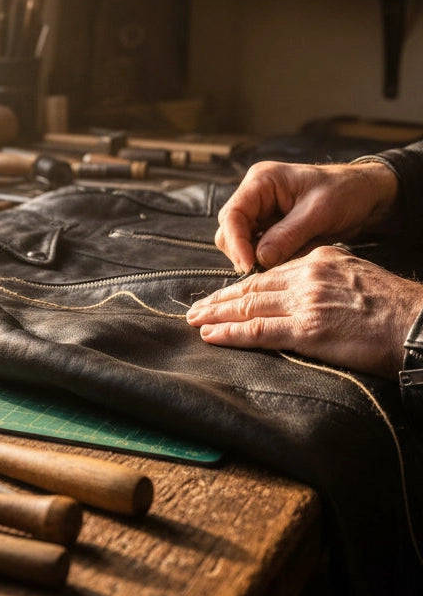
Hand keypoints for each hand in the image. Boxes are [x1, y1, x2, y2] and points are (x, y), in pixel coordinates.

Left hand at [186, 246, 422, 378]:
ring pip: (248, 307)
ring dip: (216, 314)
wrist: (418, 322)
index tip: (223, 295)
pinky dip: (230, 333)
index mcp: (318, 261)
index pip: (270, 275)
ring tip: (195, 320)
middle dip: (220, 299)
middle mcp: (306, 276)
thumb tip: (308, 291)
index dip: (242, 287)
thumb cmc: (395, 307)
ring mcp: (304, 302)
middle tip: (195, 307)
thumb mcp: (356, 275)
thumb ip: (326, 279)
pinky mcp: (307, 330)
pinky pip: (257, 331)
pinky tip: (211, 335)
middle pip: (252, 288)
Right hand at [215, 160, 397, 272]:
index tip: (249, 266)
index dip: (236, 242)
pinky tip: (288, 261)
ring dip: (257, 258)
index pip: (233, 214)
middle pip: (230, 231)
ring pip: (242, 243)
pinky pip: (259, 249)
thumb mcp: (319, 212)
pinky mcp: (270, 228)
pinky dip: (270, 260)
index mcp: (261, 182)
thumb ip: (287, 235)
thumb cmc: (345, 192)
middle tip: (263, 272)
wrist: (366, 195)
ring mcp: (261, 213)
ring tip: (283, 264)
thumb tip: (259, 260)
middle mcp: (255, 196)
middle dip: (244, 252)